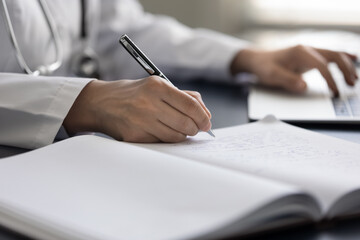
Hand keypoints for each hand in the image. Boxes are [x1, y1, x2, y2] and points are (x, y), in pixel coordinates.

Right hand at [63, 76, 211, 142]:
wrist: (101, 103)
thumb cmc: (134, 94)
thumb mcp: (157, 85)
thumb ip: (184, 97)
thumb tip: (206, 114)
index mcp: (157, 86)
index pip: (190, 105)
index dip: (203, 117)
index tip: (206, 123)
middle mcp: (149, 103)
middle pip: (186, 123)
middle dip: (195, 129)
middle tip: (195, 129)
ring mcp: (141, 121)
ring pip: (176, 136)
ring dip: (182, 135)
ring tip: (179, 129)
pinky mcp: (135, 136)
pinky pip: (161, 142)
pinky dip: (167, 139)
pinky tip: (162, 131)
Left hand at [231, 45, 357, 95]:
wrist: (257, 60)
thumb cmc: (264, 67)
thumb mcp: (272, 76)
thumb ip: (288, 80)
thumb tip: (304, 86)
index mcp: (300, 52)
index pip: (321, 65)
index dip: (330, 79)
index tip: (335, 92)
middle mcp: (307, 49)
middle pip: (333, 56)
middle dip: (345, 70)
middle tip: (351, 84)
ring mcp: (309, 52)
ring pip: (333, 55)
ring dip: (346, 65)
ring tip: (354, 79)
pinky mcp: (309, 57)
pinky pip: (329, 56)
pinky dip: (341, 58)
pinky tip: (353, 60)